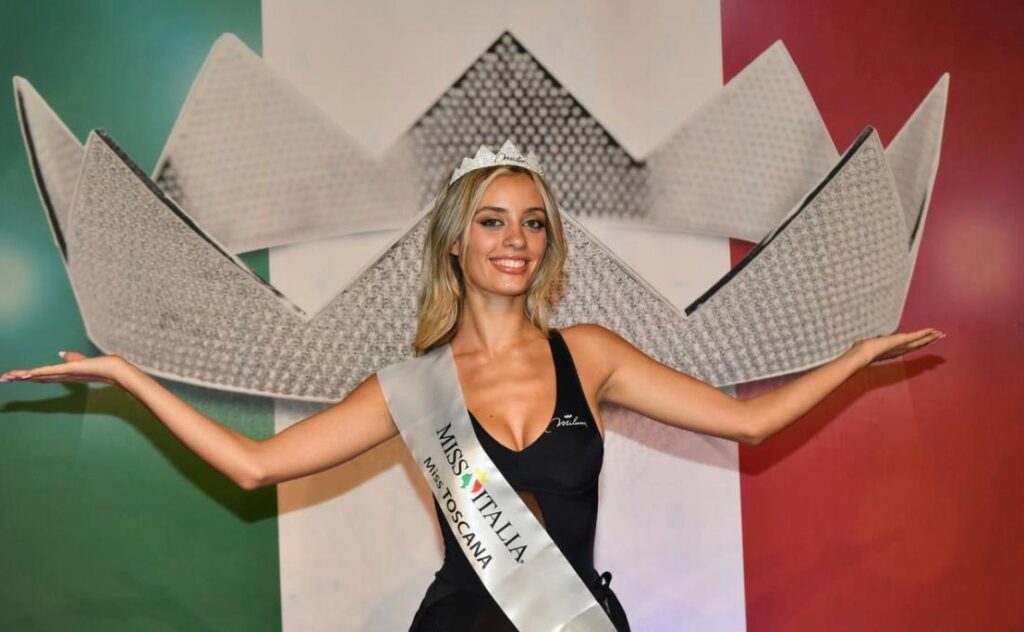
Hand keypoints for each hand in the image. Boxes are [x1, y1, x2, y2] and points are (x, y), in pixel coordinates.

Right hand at [0, 351, 128, 385]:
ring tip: (8, 376)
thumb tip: (62, 353)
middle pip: (36, 377)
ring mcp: (65, 374)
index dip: (25, 376)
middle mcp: (62, 376)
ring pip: (40, 375)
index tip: (12, 376)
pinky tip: (28, 373)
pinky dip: (39, 372)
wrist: (115, 371)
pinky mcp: (70, 370)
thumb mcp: (83, 361)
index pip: (40, 375)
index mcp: (63, 374)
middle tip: (3, 378)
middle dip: (18, 377)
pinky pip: (51, 371)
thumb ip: (72, 358)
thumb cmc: (102, 367)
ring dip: (24, 375)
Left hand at [851, 328, 945, 363]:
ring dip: (930, 337)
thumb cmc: (862, 351)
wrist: (863, 354)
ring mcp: (902, 345)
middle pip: (918, 344)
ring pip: (919, 341)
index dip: (918, 344)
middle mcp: (900, 350)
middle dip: (929, 340)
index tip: (926, 341)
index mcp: (893, 351)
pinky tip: (932, 330)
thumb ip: (867, 346)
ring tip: (940, 334)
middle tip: (940, 337)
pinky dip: (924, 333)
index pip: (909, 347)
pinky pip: (916, 336)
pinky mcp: (901, 340)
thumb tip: (859, 344)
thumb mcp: (867, 347)